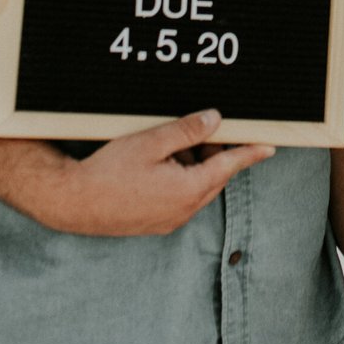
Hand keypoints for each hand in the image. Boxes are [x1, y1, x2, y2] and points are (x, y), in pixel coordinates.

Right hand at [35, 110, 273, 236]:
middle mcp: (184, 210)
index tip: (269, 146)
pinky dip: (178, 179)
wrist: (73, 203)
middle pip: (213, 176)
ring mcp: (169, 219)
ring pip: (195, 187)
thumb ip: (187, 130)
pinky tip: (156, 163)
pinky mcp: (155, 223)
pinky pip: (179, 197)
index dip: (249, 153)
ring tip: (167, 145)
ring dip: (191, 165)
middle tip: (202, 130)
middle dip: (211, 153)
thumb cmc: (108, 171)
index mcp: (189, 190)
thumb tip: (214, 120)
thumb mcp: (151, 141)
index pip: (229, 166)